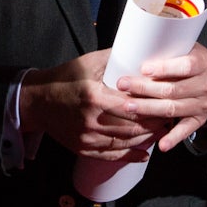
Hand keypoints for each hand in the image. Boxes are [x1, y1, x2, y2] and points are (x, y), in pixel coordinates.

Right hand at [18, 49, 163, 158]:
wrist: (37, 101)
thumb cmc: (64, 78)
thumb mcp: (88, 63)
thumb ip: (115, 58)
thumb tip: (141, 50)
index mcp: (94, 96)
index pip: (131, 107)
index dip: (151, 107)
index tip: (166, 102)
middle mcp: (91, 120)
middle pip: (132, 127)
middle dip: (154, 124)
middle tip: (169, 116)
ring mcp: (86, 137)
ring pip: (124, 143)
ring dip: (146, 138)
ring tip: (161, 131)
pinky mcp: (83, 148)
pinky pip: (111, 156)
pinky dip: (130, 155)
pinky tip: (144, 153)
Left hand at [114, 43, 206, 151]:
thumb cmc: (194, 60)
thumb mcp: (187, 49)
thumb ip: (168, 52)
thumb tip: (136, 52)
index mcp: (202, 64)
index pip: (185, 66)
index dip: (164, 68)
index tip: (143, 69)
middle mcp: (205, 85)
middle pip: (173, 90)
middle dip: (145, 88)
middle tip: (123, 85)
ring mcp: (203, 104)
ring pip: (173, 109)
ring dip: (149, 109)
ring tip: (128, 107)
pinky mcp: (200, 119)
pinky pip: (186, 130)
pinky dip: (173, 138)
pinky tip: (161, 145)